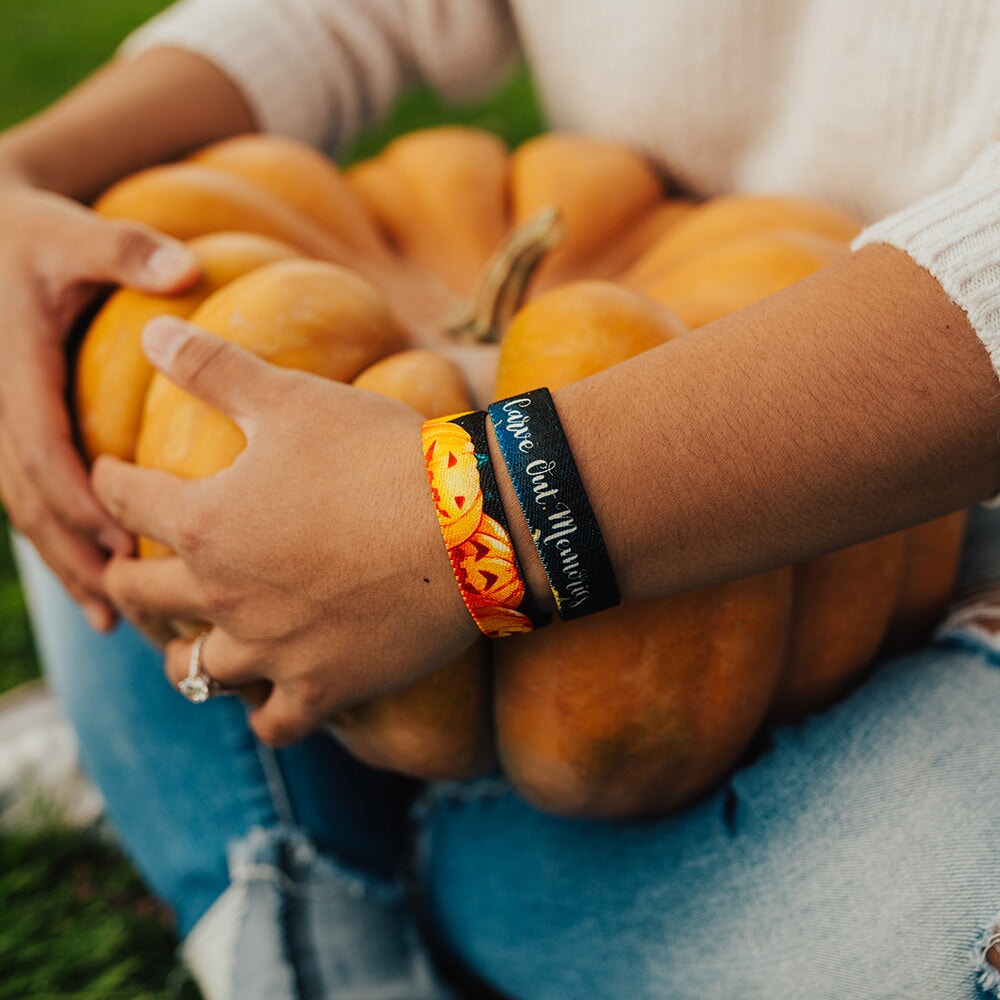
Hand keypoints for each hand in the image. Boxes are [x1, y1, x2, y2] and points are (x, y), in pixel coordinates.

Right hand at [0, 175, 197, 628]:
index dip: (79, 500)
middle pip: (30, 499)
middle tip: (126, 610)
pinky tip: (94, 578)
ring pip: (25, 510)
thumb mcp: (73, 233)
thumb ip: (123, 249)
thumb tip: (185, 270)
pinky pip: (28, 497)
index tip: (125, 543)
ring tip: (112, 618)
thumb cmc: (32, 235)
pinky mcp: (11, 431)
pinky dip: (59, 539)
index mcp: (15, 371)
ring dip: (66, 563)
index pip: (39, 449)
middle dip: (75, 555)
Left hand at [92, 318, 479, 745]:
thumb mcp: (293, 397)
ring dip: (182, 654)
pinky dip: (262, 712)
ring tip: (190, 641)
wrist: (471, 525)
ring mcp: (274, 650)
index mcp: (206, 522)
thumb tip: (154, 329)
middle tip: (132, 567)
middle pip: (139, 594)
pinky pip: (273, 724)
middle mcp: (225, 595)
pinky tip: (266, 696)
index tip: (113, 476)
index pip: (124, 500)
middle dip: (123, 575)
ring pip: (194, 670)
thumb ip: (215, 366)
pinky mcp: (326, 687)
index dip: (111, 481)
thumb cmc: (380, 455)